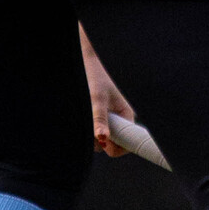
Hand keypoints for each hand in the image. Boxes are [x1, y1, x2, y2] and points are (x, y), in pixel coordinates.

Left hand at [79, 29, 132, 153]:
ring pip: (96, 140)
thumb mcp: (97, 98)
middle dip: (96, 139)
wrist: (84, 63)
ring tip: (84, 113)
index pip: (126, 144)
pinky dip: (84, 128)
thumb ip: (99, 119)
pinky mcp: (96, 120)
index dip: (114, 146)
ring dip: (88, 132)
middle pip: (108, 145)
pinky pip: (90, 132)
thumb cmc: (94, 77)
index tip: (102, 139)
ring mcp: (106, 121)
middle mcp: (118, 121)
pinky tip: (82, 115)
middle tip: (89, 120)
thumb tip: (101, 139)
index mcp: (126, 116)